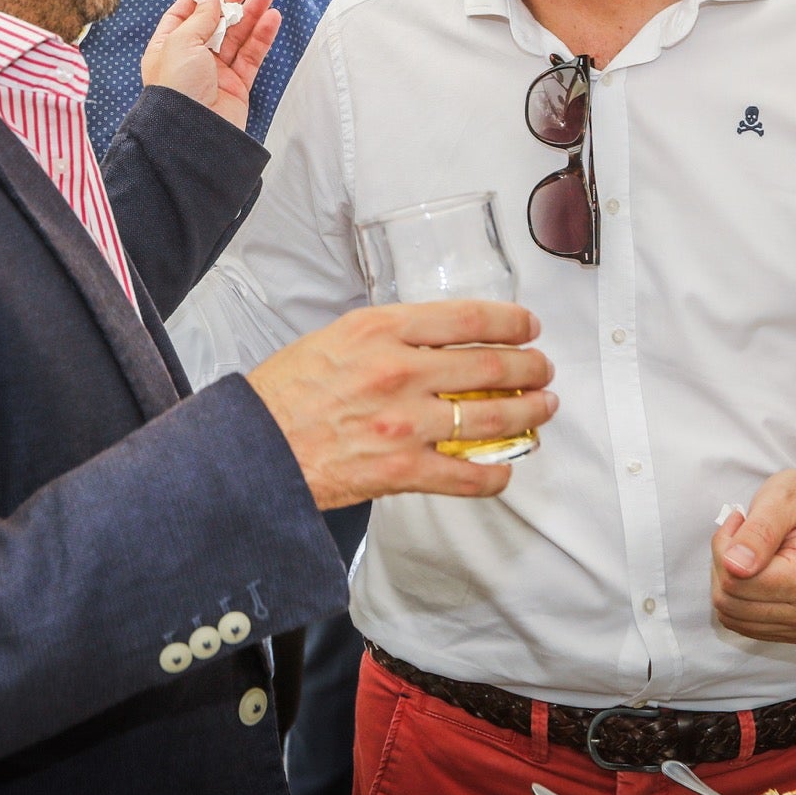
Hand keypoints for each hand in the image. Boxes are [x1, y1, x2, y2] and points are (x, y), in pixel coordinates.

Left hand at [140, 0, 280, 131]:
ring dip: (254, 11)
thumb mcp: (181, 43)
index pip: (185, 13)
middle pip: (217, 20)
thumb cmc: (176, 89)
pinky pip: (252, 55)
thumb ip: (201, 17)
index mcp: (168, 46)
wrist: (192, 134)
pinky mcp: (237, 85)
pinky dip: (262, 36)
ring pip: (239, 35)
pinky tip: (272, 17)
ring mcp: (216, 72)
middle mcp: (191, 58)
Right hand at [247, 300, 556, 510]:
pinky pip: (467, 475)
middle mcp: (400, 372)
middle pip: (491, 366)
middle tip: (543, 370)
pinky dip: (494, 475)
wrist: (251, 449)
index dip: (512, 322)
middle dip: (531, 368)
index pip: (469, 318)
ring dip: (528, 414)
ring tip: (542, 410)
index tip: (528, 326)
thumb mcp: (337, 337)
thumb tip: (436, 340)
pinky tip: (504, 470)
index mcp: (383, 330)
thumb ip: (389, 336)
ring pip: (491, 417)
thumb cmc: (286, 392)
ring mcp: (405, 424)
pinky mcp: (402, 471)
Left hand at [710, 461, 795, 643]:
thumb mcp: (781, 499)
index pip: (734, 579)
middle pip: (729, 599)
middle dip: (724, 562)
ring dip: (728, 579)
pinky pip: (741, 622)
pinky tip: (752, 569)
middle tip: (742, 533)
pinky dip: (737, 595)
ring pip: (730, 613)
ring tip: (749, 550)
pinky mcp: (792, 630)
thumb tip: (735, 565)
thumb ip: (758, 532)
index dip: (724, 546)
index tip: (739, 521)